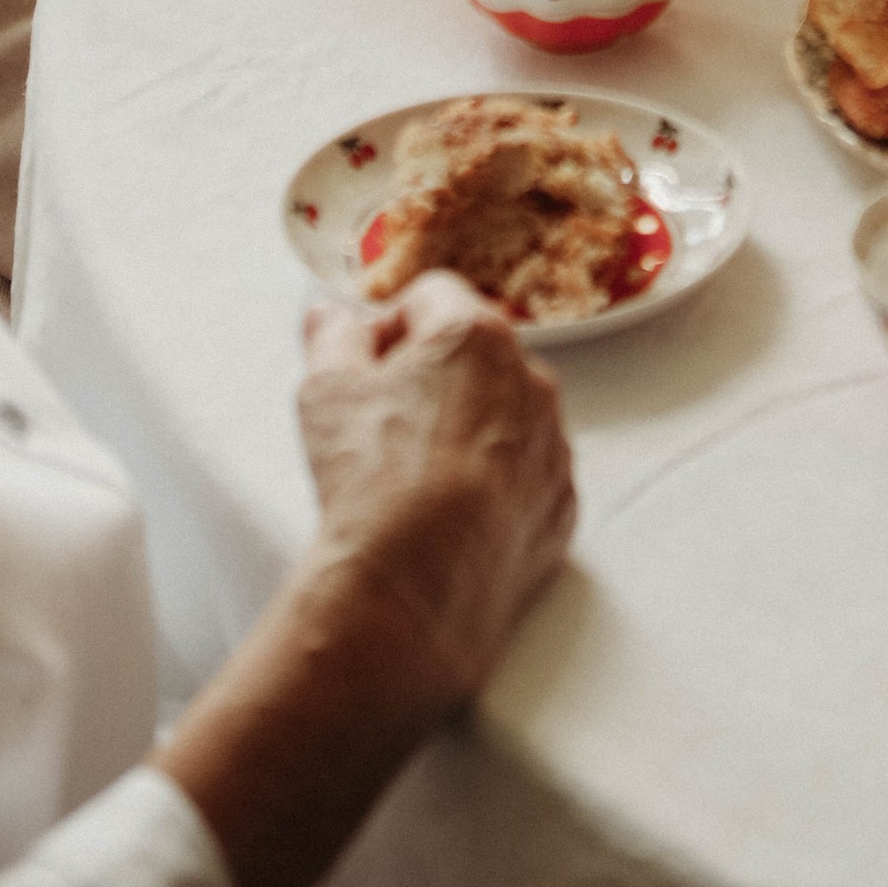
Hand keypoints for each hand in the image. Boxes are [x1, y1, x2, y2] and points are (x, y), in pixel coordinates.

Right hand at [298, 274, 575, 713]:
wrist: (414, 589)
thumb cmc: (370, 479)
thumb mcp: (326, 389)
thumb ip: (332, 334)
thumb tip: (332, 316)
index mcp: (475, 334)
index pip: (432, 297)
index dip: (391, 327)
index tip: (367, 367)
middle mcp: (530, 379)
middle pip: (476, 355)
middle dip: (433, 377)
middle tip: (384, 423)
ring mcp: (552, 445)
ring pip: (507, 415)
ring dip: (467, 430)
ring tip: (416, 479)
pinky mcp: (561, 505)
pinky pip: (527, 476)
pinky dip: (495, 486)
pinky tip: (450, 517)